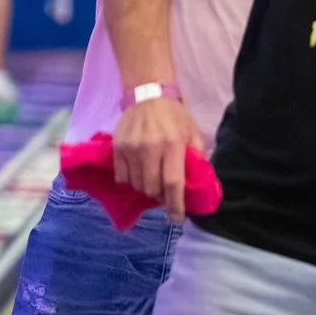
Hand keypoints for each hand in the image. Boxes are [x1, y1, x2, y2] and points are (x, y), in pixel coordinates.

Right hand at [112, 93, 203, 222]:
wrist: (147, 94)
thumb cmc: (174, 116)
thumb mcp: (193, 133)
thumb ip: (197, 157)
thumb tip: (198, 184)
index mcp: (173, 146)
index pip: (173, 184)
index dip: (175, 205)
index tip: (176, 219)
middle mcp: (150, 149)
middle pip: (152, 188)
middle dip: (160, 196)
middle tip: (164, 191)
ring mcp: (131, 149)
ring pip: (136, 185)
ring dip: (145, 188)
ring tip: (152, 178)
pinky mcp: (117, 148)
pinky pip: (122, 177)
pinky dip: (131, 180)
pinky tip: (138, 170)